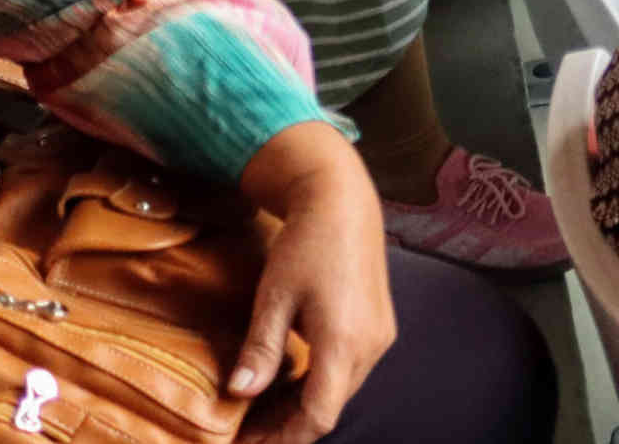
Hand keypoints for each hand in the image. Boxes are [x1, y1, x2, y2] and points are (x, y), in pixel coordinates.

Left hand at [231, 124, 397, 442]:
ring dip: (302, 404)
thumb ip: (262, 349)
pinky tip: (288, 378)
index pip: (318, 416)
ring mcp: (379, 336)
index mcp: (344, 342)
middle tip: (245, 429)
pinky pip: (348, 369)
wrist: (342, 199)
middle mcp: (370, 345)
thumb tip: (240, 393)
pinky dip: (317, 381)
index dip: (283, 438)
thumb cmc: (307, 243)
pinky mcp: (378, 326)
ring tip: (260, 407)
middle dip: (287, 425)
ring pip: (339, 390)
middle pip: (329, 407)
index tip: (247, 443)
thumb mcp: (275, 296)